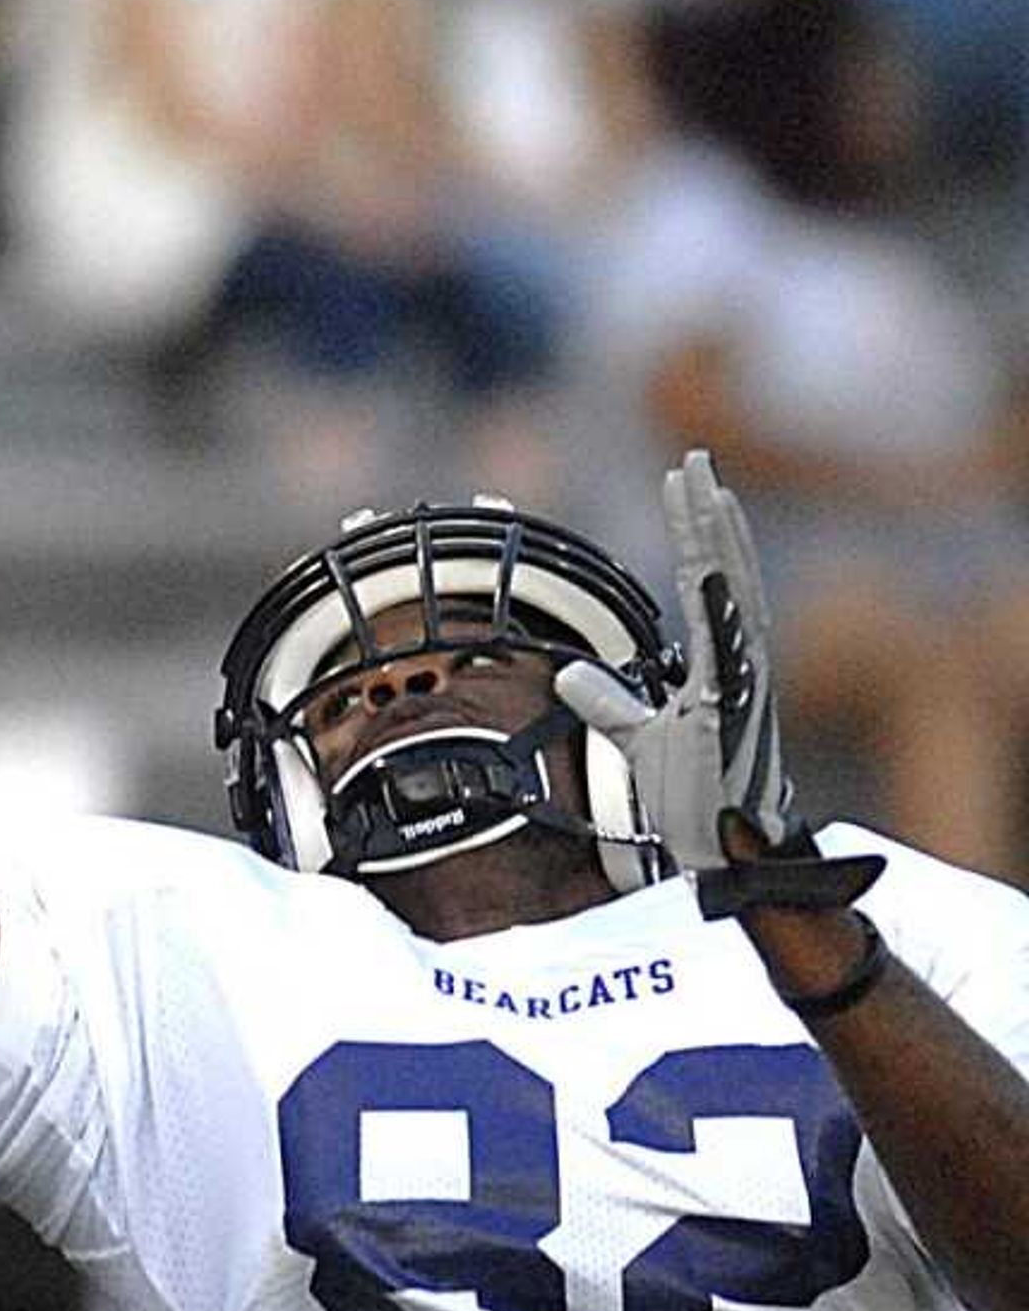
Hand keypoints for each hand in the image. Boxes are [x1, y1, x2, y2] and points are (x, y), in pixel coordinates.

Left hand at [556, 451, 876, 916]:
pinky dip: (724, 604)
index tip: (681, 482)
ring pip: (735, 595)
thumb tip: (566, 670)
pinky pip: (733, 647)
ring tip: (704, 488)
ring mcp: (744, 682)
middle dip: (711, 515)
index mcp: (719, 662)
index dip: (695, 532)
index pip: (705, 582)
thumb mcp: (636, 737)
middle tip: (694, 460)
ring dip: (719, 541)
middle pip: (727, 573)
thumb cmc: (693, 794)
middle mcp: (739, 663)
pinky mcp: (736, 709)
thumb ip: (606, 700)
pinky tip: (710, 565)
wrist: (722, 850)